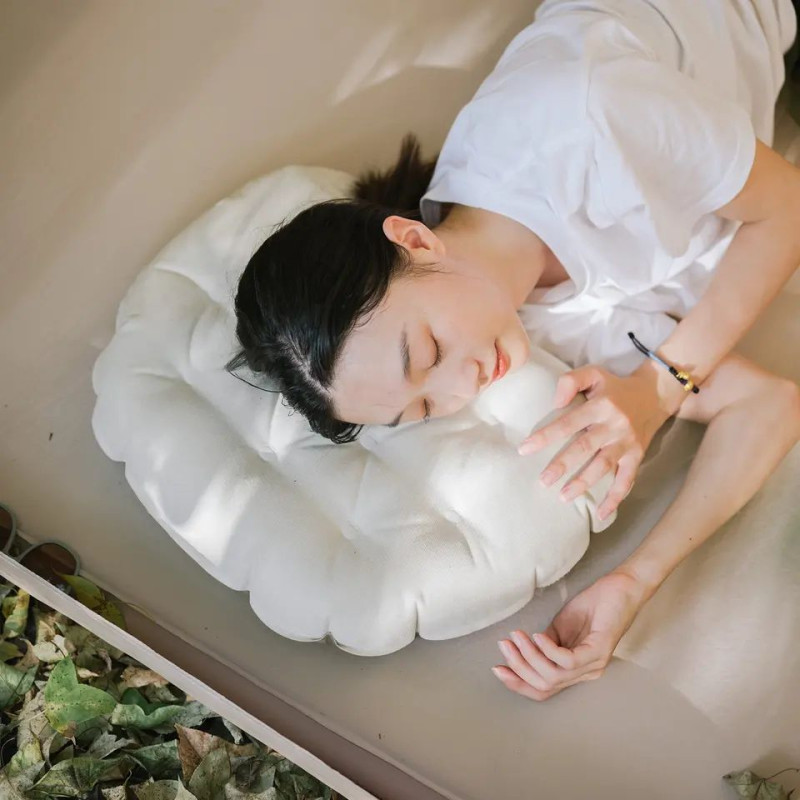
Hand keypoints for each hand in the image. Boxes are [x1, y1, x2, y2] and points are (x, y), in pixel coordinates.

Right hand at [492, 570, 650, 700]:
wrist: (621, 588)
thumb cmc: (594, 606)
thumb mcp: (561, 627)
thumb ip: (545, 643)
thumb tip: (524, 650)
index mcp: (575, 671)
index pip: (544, 689)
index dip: (518, 683)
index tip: (498, 668)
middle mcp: (585, 674)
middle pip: (544, 686)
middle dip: (518, 668)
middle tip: (504, 646)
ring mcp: (593, 665)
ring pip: (553, 675)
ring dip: (528, 656)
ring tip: (516, 637)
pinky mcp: (599, 651)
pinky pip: (567, 660)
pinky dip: (547, 649)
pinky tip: (536, 635)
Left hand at [518, 364, 674, 519]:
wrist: (656, 394)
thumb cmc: (615, 386)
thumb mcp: (594, 373)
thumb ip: (571, 381)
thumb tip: (555, 403)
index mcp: (600, 406)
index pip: (568, 422)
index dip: (546, 436)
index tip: (524, 449)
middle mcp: (614, 425)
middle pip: (585, 447)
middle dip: (562, 465)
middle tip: (543, 481)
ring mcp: (627, 443)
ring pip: (604, 466)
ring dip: (584, 483)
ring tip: (563, 497)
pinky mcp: (637, 456)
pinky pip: (627, 480)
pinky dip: (615, 498)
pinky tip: (601, 514)